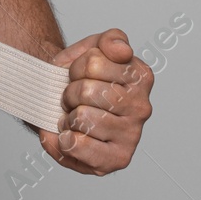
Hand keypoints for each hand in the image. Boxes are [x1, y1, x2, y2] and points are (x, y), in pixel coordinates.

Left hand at [37, 28, 152, 175]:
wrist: (58, 102)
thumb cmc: (79, 77)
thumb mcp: (93, 47)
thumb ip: (111, 39)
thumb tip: (122, 50)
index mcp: (140, 77)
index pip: (93, 63)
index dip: (77, 67)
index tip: (82, 73)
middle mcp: (142, 108)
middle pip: (87, 92)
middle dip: (70, 93)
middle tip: (75, 98)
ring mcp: (131, 136)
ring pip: (82, 118)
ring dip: (68, 117)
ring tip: (76, 117)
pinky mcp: (116, 160)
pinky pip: (80, 146)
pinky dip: (66, 141)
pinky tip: (72, 136)